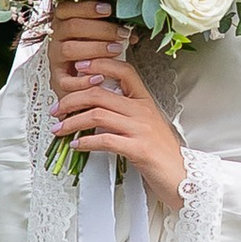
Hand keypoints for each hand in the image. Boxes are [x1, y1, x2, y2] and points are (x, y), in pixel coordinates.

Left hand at [48, 11, 186, 205]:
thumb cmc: (162, 152)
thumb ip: (126, 112)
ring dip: (72, 121)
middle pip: (99, 93)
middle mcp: (143, 110)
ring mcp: (141, 129)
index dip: (99, 65)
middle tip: (57, 108)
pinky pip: (105, 139)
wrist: (183, 177)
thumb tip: (95, 108)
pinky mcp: (138, 149)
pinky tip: (76, 145)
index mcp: (145, 101)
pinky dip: (86, 142)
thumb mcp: (146, 125)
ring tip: (59, 128)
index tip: (78, 69)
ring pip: (97, 114)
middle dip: (71, 99)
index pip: (124, 71)